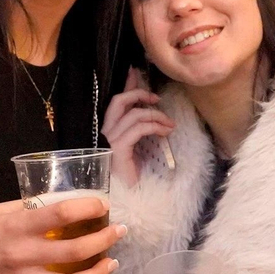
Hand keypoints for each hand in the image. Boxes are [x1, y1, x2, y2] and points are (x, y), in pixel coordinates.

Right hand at [0, 196, 124, 273]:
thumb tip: (64, 203)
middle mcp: (22, 255)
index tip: (102, 204)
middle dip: (104, 241)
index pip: (61, 214)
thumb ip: (31, 207)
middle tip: (118, 231)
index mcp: (17, 226)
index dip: (88, 208)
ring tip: (111, 264)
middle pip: (74, 252)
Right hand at [105, 68, 175, 186]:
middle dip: (139, 93)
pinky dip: (155, 126)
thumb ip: (140, 132)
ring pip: (133, 114)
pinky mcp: (118, 150)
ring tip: (169, 124)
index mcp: (108, 132)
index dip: (127, 86)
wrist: (128, 201)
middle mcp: (104, 133)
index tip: (136, 72)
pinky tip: (166, 131)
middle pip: (118, 101)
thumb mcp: (138, 149)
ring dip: (155, 115)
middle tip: (156, 97)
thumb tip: (154, 115)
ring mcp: (109, 141)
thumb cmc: (133, 177)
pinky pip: (138, 129)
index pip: (116, 103)